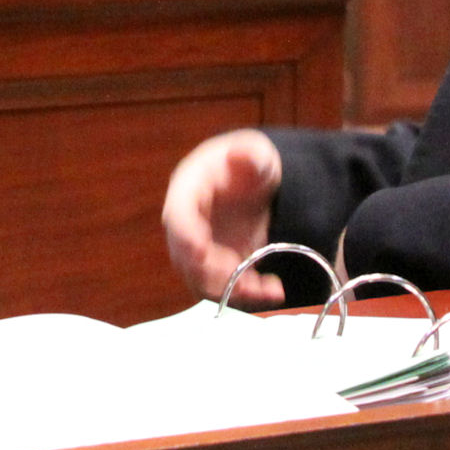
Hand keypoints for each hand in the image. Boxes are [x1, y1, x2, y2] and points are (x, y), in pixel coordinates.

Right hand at [162, 129, 285, 306]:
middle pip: (185, 257)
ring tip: (265, 288)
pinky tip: (272, 290)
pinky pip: (222, 288)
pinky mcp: (216, 266)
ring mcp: (200, 249)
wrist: (257, 186)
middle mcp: (186, 224)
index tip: (202, 251)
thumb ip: (250, 155)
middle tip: (244, 279)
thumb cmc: (251, 165)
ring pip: (202, 280)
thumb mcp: (257, 154)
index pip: (177, 216)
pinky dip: (245, 295)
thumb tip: (241, 155)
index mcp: (188, 191)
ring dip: (231, 289)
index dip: (186, 236)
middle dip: (213, 273)